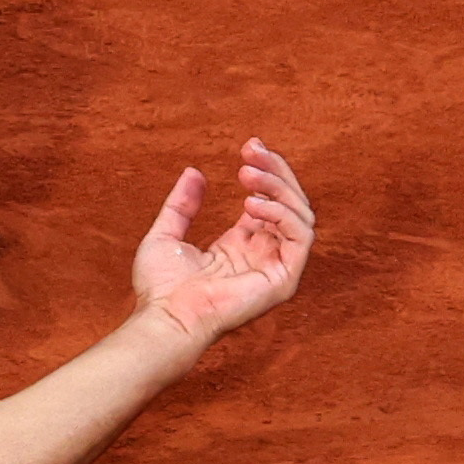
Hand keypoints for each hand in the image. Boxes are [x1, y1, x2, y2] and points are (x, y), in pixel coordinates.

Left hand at [130, 139, 314, 346]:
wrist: (164, 317)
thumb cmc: (161, 288)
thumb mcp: (166, 234)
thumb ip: (182, 204)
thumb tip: (193, 172)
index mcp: (241, 246)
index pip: (269, 201)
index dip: (265, 171)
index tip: (248, 146)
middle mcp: (263, 254)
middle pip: (290, 203)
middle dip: (276, 171)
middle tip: (252, 150)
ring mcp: (276, 267)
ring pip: (300, 214)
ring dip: (278, 187)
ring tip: (246, 174)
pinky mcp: (284, 279)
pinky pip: (302, 237)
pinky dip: (282, 214)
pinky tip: (251, 204)